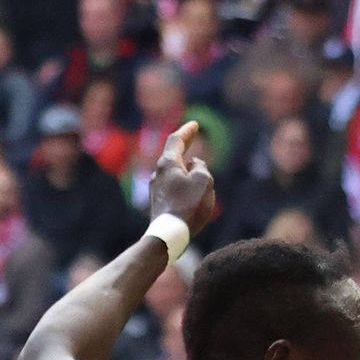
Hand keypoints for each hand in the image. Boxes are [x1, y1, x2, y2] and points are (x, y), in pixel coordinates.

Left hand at [146, 119, 216, 233]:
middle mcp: (158, 173)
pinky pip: (173, 188)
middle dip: (184, 149)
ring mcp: (155, 189)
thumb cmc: (188, 206)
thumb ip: (201, 167)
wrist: (169, 235)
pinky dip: (183, 186)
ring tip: (199, 177)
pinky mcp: (158, 203)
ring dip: (185, 171)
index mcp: (167, 163)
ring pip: (174, 174)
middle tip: (192, 138)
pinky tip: (191, 196)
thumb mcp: (204, 180)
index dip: (187, 131)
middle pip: (173, 156)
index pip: (176, 140)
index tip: (195, 124)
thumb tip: (194, 165)